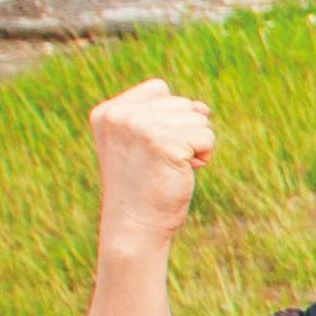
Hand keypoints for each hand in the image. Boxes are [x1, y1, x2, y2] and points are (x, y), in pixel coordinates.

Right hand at [89, 75, 216, 250]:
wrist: (135, 226)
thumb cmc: (143, 187)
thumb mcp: (146, 144)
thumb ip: (167, 116)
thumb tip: (202, 108)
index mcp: (108, 112)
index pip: (159, 89)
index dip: (168, 119)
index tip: (149, 149)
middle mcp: (121, 115)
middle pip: (182, 104)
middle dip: (183, 134)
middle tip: (159, 164)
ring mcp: (141, 127)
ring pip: (199, 119)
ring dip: (195, 147)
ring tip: (169, 169)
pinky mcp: (165, 143)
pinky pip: (207, 137)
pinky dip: (204, 158)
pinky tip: (183, 173)